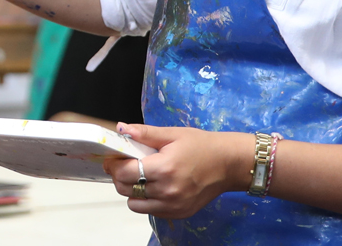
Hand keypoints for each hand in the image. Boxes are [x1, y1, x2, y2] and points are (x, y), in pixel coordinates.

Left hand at [103, 124, 252, 218]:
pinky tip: (155, 186)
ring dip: (132, 191)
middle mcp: (167, 191)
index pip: (124, 173)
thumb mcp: (172, 134)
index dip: (114, 165)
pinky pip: (150, 211)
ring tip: (141, 177)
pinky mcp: (179, 213)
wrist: (228, 164)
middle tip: (126, 166)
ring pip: (135, 204)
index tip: (113, 159)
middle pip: (125, 190)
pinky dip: (146, 200)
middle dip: (120, 177)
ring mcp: (173, 205)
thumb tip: (121, 129)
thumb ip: (144, 133)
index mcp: (164, 168)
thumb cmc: (202, 146)